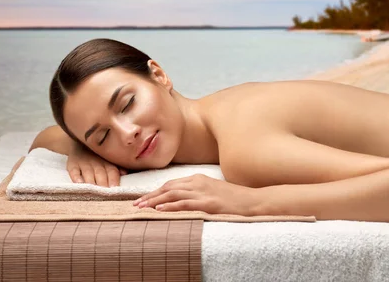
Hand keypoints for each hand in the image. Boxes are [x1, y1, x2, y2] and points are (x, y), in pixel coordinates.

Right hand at [67, 144, 126, 186]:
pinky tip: (79, 183)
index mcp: (107, 162)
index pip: (112, 171)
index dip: (114, 179)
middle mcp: (96, 162)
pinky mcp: (72, 164)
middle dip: (103, 184)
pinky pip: (73, 171)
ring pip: (88, 174)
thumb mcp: (109, 159)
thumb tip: (125, 173)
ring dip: (91, 182)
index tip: (115, 189)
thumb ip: (117, 167)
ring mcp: (84, 163)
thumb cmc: (99, 156)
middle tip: (105, 194)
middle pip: (101, 174)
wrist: (81, 142)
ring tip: (94, 192)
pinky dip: (76, 177)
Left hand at [133, 174, 259, 215]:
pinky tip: (160, 209)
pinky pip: (185, 203)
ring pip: (173, 194)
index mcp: (198, 178)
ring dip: (155, 201)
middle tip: (136, 204)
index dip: (156, 191)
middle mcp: (198, 182)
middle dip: (150, 195)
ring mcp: (203, 192)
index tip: (143, 198)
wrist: (252, 201)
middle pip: (168, 187)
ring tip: (142, 208)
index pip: (171, 183)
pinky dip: (170, 206)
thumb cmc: (234, 198)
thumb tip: (181, 199)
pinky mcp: (208, 203)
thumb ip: (198, 192)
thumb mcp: (213, 190)